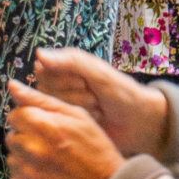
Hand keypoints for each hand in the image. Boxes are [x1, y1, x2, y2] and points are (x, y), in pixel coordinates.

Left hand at [5, 81, 126, 178]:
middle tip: (52, 149)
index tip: (45, 130)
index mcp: (42, 125)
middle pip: (13, 138)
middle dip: (28, 141)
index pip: (15, 116)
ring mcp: (27, 176)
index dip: (30, 121)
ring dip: (27, 161)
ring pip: (14, 161)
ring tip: (52, 166)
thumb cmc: (96, 149)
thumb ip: (41, 100)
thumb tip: (12, 85)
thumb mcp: (77, 116)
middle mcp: (30, 150)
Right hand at [32, 47, 171, 157]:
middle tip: (95, 96)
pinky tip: (94, 120)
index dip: (63, 79)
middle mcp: (58, 86)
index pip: (42, 71)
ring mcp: (62, 107)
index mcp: (64, 68)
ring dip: (78, 109)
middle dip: (74, 95)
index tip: (84, 81)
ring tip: (97, 108)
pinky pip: (59, 124)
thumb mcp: (98, 73)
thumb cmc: (121, 92)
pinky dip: (78, 122)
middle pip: (45, 91)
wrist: (139, 121)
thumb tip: (38, 53)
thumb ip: (70, 61)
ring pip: (52, 108)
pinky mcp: (66, 125)